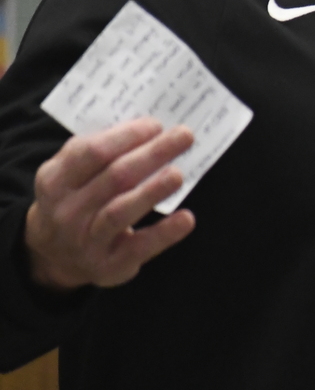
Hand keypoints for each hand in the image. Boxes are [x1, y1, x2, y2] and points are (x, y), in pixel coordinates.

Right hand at [25, 119, 196, 291]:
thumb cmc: (76, 200)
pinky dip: (165, 233)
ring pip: (121, 212)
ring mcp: (86, 240)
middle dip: (152, 154)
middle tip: (184, 136)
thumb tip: (149, 127)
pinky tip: (187, 218)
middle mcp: (67, 211)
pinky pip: (139, 247)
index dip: (125, 136)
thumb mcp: (72, 174)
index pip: (91, 152)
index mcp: (55, 180)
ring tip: (178, 174)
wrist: (53, 256)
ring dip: (152, 191)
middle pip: (114, 178)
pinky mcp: (109, 265)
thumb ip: (100, 150)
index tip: (156, 124)